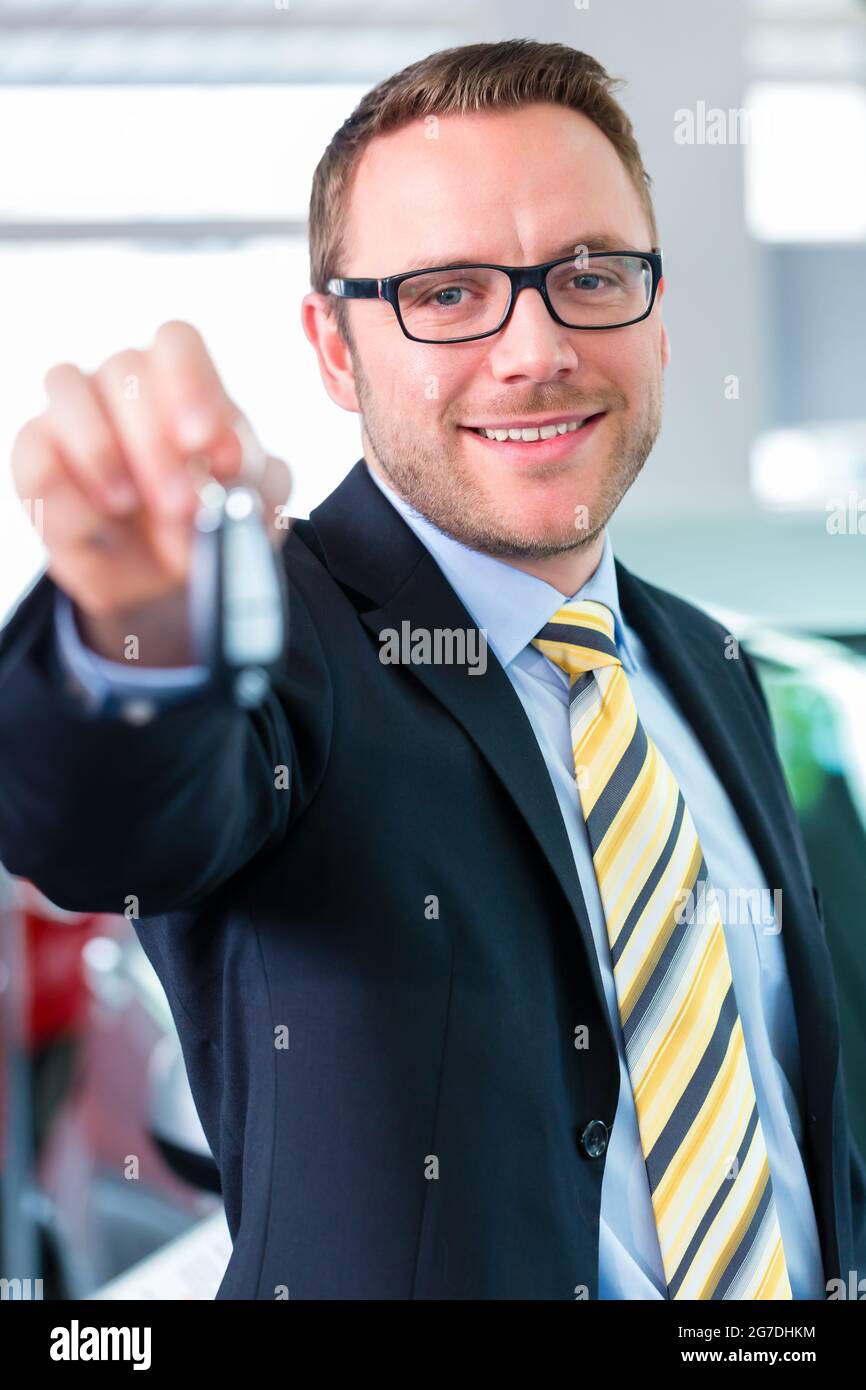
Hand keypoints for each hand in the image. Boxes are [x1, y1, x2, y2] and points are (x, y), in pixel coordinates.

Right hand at [11, 320, 292, 627]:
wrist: (161, 584)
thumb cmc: (207, 525)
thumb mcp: (249, 510)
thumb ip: (257, 484)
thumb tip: (236, 468)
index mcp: (183, 381)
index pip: (177, 343)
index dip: (191, 384)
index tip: (205, 440)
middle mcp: (124, 383)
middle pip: (127, 369)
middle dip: (155, 442)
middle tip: (180, 503)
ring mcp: (74, 411)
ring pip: (68, 388)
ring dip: (102, 452)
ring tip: (129, 506)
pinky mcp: (36, 454)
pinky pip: (37, 452)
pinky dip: (67, 491)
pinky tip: (100, 524)